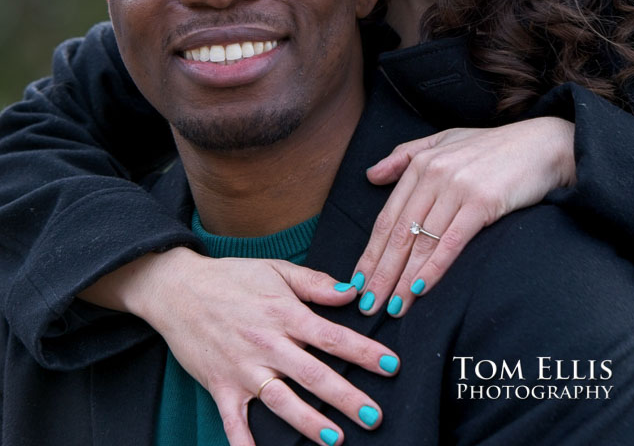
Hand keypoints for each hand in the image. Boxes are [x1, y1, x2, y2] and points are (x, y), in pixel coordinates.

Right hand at [81, 248, 398, 444]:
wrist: (178, 288)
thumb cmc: (232, 277)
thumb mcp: (277, 270)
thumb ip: (315, 283)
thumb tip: (351, 291)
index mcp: (284, 313)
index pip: (331, 336)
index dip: (363, 351)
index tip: (390, 365)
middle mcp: (267, 343)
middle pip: (313, 374)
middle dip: (346, 397)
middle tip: (374, 415)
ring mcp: (243, 368)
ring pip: (281, 400)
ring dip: (309, 422)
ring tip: (335, 440)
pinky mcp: (220, 386)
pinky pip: (234, 422)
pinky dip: (245, 444)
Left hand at [352, 117, 575, 316]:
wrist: (542, 145)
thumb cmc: (493, 148)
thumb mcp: (444, 141)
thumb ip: (405, 155)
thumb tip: (371, 175)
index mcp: (421, 163)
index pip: (388, 216)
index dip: (370, 252)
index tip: (356, 281)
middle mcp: (435, 174)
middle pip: (400, 232)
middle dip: (380, 272)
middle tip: (366, 304)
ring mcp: (457, 188)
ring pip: (422, 241)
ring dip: (403, 279)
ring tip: (390, 307)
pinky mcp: (482, 203)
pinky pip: (452, 242)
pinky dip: (433, 268)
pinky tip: (419, 289)